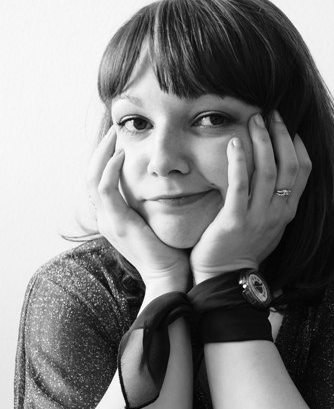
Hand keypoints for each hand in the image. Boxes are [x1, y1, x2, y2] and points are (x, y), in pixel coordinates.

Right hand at [87, 127, 189, 295]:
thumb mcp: (156, 223)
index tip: (118, 141)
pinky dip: (110, 169)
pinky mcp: (118, 222)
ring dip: (102, 153)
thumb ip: (153, 205)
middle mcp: (105, 218)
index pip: (99, 182)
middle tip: (114, 131)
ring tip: (115, 135)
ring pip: (93, 178)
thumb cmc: (169, 252)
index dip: (104, 160)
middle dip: (100, 151)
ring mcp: (108, 221)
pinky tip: (121, 155)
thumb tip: (166, 186)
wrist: (168, 276)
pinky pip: (106, 189)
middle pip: (90, 176)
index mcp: (113, 218)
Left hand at [190, 112, 310, 282]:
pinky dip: (239, 162)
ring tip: (255, 119)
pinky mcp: (235, 221)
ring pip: (268, 172)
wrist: (224, 278)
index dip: (298, 145)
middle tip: (271, 112)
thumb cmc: (242, 248)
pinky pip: (240, 186)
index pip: (303, 172)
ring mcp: (258, 217)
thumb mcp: (267, 223)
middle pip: (289, 166)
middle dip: (281, 135)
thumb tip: (272, 171)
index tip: (288, 126)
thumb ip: (273, 199)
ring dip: (263, 142)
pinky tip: (235, 142)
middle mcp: (278, 213)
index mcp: (287, 212)